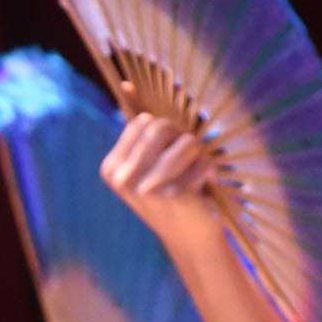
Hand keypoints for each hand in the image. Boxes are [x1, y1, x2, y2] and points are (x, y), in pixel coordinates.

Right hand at [98, 105, 220, 248]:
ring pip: (187, 141)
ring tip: (195, 177)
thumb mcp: (150, 162)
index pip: (142, 121)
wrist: (190, 238)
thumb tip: (127, 84)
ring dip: (199, 157)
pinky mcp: (173, 194)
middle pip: (162, 127)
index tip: (168, 157)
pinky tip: (202, 191)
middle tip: (187, 163)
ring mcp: (146, 188)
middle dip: (183, 139)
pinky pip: (203, 161)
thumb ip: (138, 127)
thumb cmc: (172, 193)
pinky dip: (209, 172)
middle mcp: (123, 179)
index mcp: (112, 168)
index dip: (165, 132)